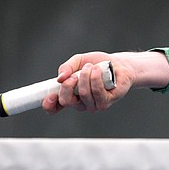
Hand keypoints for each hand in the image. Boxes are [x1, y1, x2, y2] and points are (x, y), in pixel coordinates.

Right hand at [45, 51, 168, 113]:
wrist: (119, 64)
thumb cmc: (98, 64)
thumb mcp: (78, 61)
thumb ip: (66, 67)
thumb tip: (60, 77)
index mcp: (70, 96)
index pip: (55, 107)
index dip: (49, 105)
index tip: (49, 96)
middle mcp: (80, 104)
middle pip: (66, 101)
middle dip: (68, 85)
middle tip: (75, 74)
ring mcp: (93, 105)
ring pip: (83, 94)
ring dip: (85, 76)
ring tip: (92, 67)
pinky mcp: (106, 102)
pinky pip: (97, 92)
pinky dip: (96, 77)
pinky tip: (99, 70)